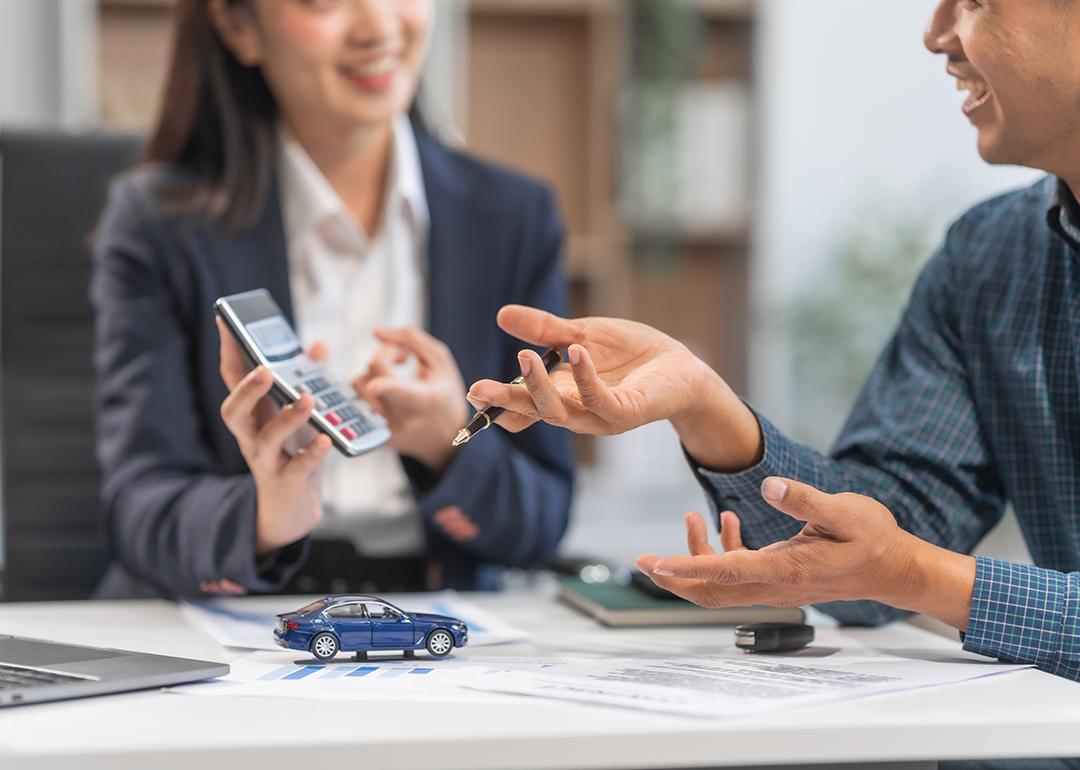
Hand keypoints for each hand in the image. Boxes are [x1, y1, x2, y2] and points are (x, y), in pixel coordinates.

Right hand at [216, 317, 331, 556]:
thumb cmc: (293, 452)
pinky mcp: (286, 481)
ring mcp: (266, 460)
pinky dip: (311, 453)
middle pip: (234, 411)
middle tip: (264, 370)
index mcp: (253, 414)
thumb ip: (308, 379)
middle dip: (247, 390)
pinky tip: (324, 440)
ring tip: (308, 400)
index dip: (229, 349)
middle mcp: (251, 436)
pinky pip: (297, 467)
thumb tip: (317, 344)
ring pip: (266, 439)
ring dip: (286, 418)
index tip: (225, 319)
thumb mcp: (300, 414)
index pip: (234, 378)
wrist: (294, 506)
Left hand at [352, 327, 467, 473]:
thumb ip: (411, 339)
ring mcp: (386, 431)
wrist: (445, 438)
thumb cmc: (444, 394)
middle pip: (373, 375)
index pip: (403, 392)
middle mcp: (404, 419)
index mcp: (427, 400)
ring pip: (358, 386)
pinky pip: (355, 402)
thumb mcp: (440, 362)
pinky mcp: (373, 438)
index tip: (377, 385)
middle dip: (384, 356)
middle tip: (403, 358)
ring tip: (392, 377)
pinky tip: (384, 393)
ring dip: (371, 373)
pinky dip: (366, 390)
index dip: (387, 387)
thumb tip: (376, 332)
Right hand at [466, 305, 762, 471]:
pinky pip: (600, 399)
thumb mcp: (581, 335)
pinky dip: (585, 377)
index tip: (472, 394)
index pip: (523, 405)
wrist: (681, 368)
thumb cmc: (631, 355)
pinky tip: (576, 352)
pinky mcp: (626, 413)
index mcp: (561, 395)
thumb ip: (544, 329)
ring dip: (539, 387)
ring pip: (560, 412)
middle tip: (478, 389)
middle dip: (506, 401)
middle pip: (533, 412)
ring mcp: (600, 417)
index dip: (497, 404)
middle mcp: (575, 412)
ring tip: (524, 357)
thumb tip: (502, 314)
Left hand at [634, 478, 976, 629]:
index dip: (686, 568)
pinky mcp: (777, 578)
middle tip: (641, 560)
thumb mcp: (844, 511)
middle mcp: (774, 585)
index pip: (725, 573)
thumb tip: (768, 486)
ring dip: (696, 557)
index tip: (655, 564)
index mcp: (786, 569)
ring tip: (690, 518)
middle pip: (711, 591)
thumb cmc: (872, 538)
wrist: (893, 568)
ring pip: (721, 584)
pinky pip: (738, 573)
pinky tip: (725, 521)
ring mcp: (774, 586)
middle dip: (673, 577)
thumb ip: (805, 499)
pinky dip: (723, 551)